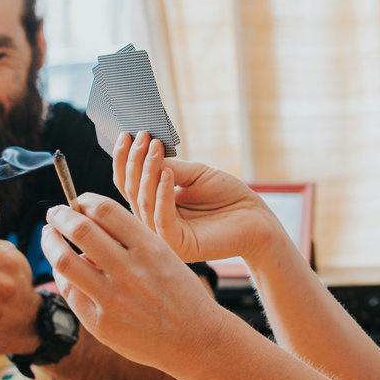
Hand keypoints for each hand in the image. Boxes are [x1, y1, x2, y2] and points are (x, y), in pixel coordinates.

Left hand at [41, 193, 225, 371]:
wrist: (194, 338)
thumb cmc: (178, 292)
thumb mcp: (164, 256)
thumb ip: (129, 240)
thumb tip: (87, 221)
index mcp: (150, 248)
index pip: (106, 210)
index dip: (85, 201)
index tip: (78, 202)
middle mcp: (131, 270)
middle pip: (80, 230)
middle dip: (60, 216)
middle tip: (54, 213)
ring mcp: (113, 299)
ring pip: (65, 261)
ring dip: (51, 242)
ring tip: (49, 236)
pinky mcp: (101, 324)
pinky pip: (70, 292)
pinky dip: (63, 276)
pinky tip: (65, 271)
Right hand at [114, 132, 294, 266]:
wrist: (255, 217)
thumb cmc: (227, 195)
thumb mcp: (195, 174)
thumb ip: (168, 166)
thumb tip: (142, 151)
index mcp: (154, 205)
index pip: (129, 184)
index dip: (124, 160)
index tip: (127, 134)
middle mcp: (153, 222)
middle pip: (131, 192)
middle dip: (134, 162)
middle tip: (143, 138)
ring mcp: (164, 237)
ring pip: (143, 203)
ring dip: (147, 173)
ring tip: (155, 150)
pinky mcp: (178, 246)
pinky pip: (161, 219)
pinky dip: (162, 195)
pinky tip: (168, 174)